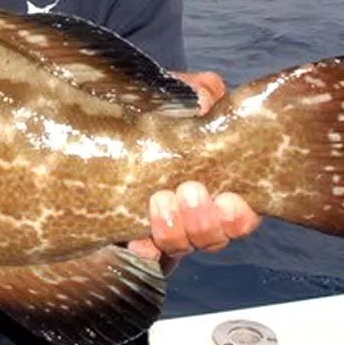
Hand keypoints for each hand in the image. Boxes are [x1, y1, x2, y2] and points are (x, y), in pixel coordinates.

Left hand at [127, 71, 260, 270]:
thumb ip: (198, 92)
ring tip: (161, 200)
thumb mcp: (177, 95)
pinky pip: (142, 252)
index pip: (241, 214)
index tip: (229, 200)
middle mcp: (193, 213)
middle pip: (213, 237)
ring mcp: (163, 226)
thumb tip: (207, 96)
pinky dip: (143, 246)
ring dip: (174, 229)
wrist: (102, 125)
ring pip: (180, 246)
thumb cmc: (152, 111)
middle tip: (191, 192)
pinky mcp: (131, 233)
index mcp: (216, 182)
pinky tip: (137, 239)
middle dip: (205, 221)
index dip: (239, 216)